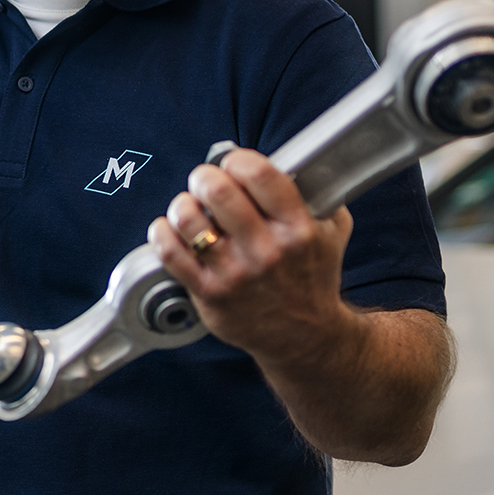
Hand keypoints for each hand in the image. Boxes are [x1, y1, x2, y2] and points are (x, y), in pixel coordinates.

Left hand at [147, 148, 364, 364]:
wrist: (305, 335)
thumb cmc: (313, 277)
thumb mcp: (331, 230)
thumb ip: (317, 193)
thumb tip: (292, 159)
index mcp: (299, 229)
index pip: (259, 175)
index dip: (237, 161)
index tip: (232, 164)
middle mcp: (267, 251)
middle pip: (218, 192)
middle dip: (204, 177)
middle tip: (205, 181)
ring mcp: (236, 274)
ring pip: (190, 220)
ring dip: (183, 204)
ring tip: (189, 206)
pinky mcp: (210, 294)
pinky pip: (171, 253)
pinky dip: (162, 232)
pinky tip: (170, 228)